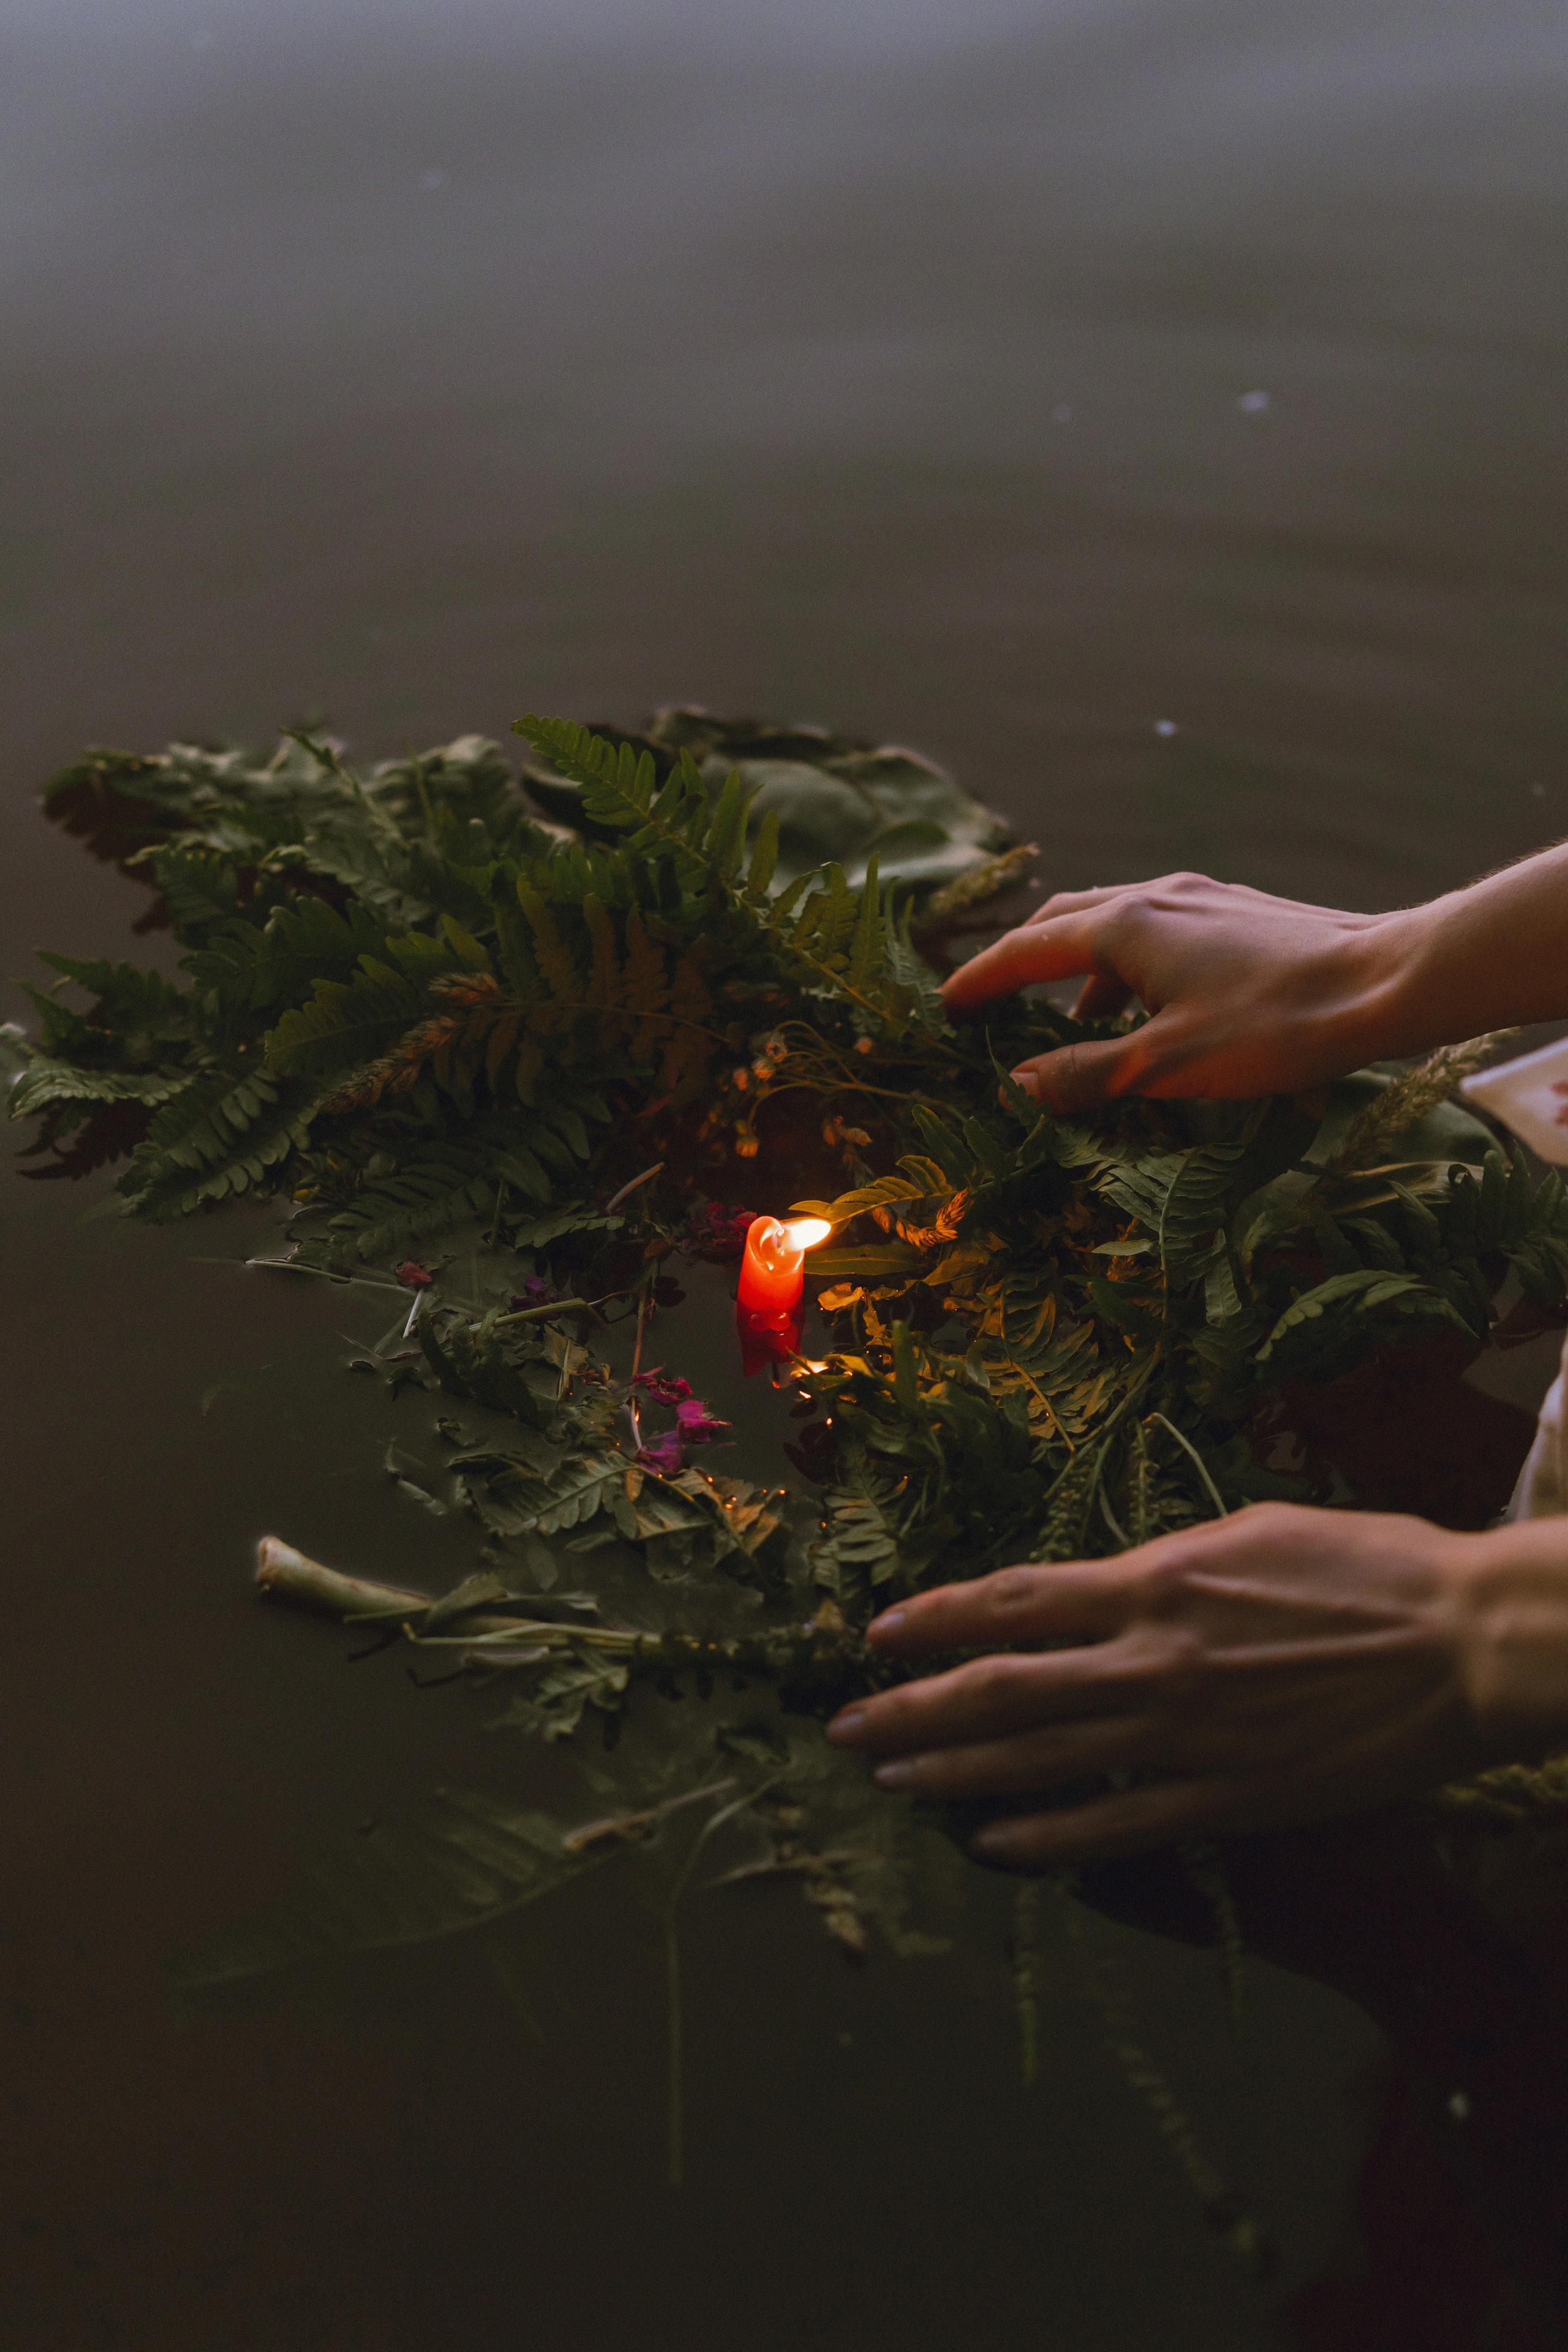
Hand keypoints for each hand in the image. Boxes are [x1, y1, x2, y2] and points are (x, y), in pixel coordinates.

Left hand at [825, 1502, 1513, 1867]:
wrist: (1463, 1643)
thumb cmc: (1369, 1566)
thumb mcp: (1251, 1533)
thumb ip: (1165, 1565)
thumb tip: (1108, 1579)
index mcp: (1156, 1579)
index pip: (1014, 1599)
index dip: (935, 1618)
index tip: (876, 1632)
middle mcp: (1151, 1657)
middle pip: (1000, 1686)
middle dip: (912, 1705)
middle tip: (845, 1725)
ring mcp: (1185, 1733)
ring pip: (1039, 1757)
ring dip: (954, 1771)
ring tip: (891, 1778)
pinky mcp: (1228, 1797)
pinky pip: (1116, 1824)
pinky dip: (1047, 1836)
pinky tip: (994, 1845)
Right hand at [939, 872, 1408, 1109]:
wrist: (1385, 981)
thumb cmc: (1273, 1025)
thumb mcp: (1165, 1064)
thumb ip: (1086, 1073)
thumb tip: (1020, 1082)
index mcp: (1123, 926)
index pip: (1025, 951)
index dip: (981, 981)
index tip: (947, 1005)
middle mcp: (1156, 896)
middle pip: (1064, 921)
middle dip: (1023, 960)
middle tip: (996, 1000)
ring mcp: (1202, 898)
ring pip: (1117, 925)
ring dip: (1083, 971)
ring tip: (1077, 1026)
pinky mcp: (1241, 912)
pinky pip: (1161, 932)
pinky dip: (1132, 967)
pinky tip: (1155, 1009)